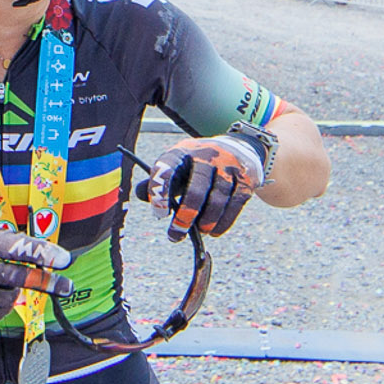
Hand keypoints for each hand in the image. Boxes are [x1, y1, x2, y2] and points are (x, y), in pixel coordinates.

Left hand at [139, 138, 261, 240]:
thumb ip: (159, 180)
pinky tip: (213, 231)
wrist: (240, 148)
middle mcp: (206, 156)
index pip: (167, 168)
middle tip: (176, 235)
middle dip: (185, 216)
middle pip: (196, 189)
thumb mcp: (178, 165)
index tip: (159, 214)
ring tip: (198, 233)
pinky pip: (234, 205)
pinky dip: (223, 223)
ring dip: (206, 222)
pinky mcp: (245, 180)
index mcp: (183, 151)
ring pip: (217, 200)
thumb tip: (138, 194)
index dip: (160, 192)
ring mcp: (229, 167)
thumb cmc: (198, 165)